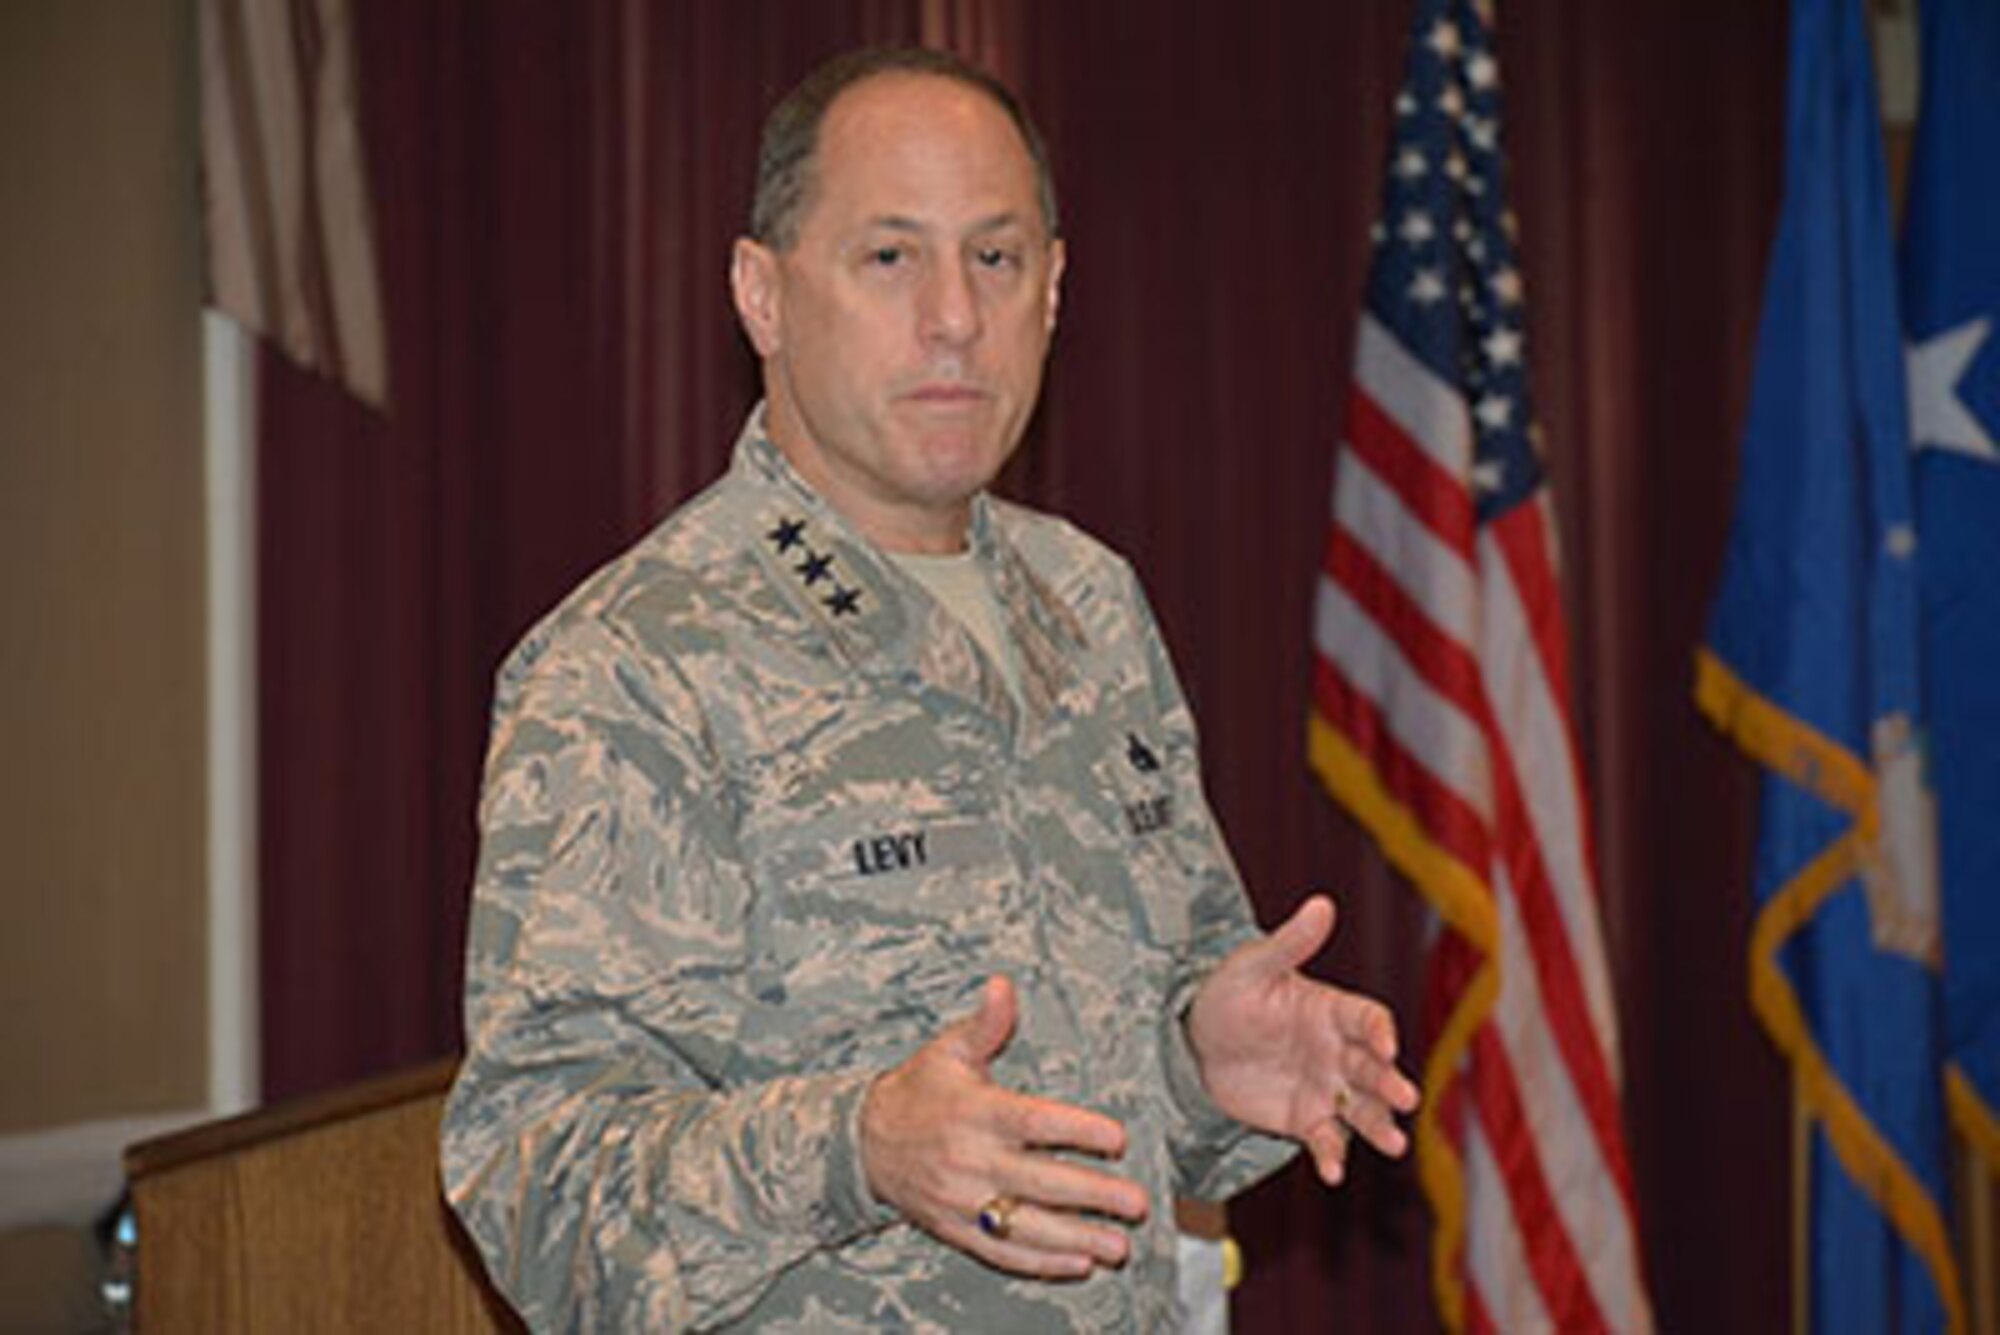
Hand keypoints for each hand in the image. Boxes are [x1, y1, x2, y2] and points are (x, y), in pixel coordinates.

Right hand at [860, 975, 1149, 1277]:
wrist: (864, 1141)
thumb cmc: (919, 1090)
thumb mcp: (948, 1051)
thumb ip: (985, 1023)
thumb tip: (1003, 985)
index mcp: (975, 1113)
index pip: (1033, 1123)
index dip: (1077, 1130)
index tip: (1117, 1137)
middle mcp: (970, 1159)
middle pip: (1040, 1181)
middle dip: (1092, 1195)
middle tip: (1137, 1202)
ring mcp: (963, 1200)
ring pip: (1026, 1226)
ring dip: (1076, 1238)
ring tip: (1118, 1246)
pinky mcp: (956, 1228)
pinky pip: (1001, 1253)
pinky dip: (1040, 1262)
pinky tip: (1077, 1264)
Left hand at [1186, 895, 1419, 1184]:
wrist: (1193, 1043)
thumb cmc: (1228, 994)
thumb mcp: (1253, 966)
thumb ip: (1289, 942)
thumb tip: (1321, 903)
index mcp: (1330, 1010)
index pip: (1368, 1019)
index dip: (1379, 1031)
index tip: (1385, 1046)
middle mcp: (1337, 1051)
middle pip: (1374, 1069)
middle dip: (1390, 1084)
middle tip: (1405, 1098)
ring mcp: (1324, 1088)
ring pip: (1363, 1110)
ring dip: (1380, 1126)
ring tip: (1395, 1144)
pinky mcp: (1304, 1119)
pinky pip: (1326, 1140)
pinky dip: (1332, 1155)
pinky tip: (1333, 1173)